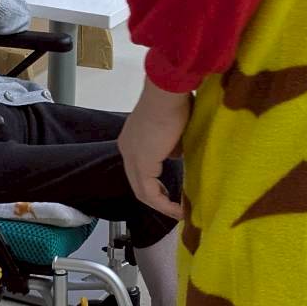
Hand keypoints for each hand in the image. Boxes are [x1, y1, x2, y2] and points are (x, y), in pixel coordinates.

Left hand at [118, 79, 191, 217]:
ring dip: (161, 204)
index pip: (141, 170)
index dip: (156, 186)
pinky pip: (149, 192)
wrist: (168, 92)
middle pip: (138, 184)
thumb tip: (176, 155)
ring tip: (179, 213)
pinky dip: (163, 204)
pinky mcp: (141, 163)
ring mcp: (131, 156)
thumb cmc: (175, 103)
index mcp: (133, 140)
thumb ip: (172, 145)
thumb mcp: (174, 129)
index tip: (172, 194)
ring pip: (142, 191)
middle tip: (176, 208)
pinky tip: (178, 209)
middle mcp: (127, 149)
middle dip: (157, 199)